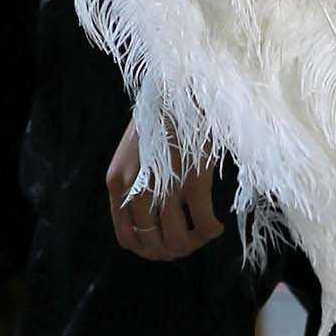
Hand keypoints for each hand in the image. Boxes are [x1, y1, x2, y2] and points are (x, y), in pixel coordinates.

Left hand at [106, 119, 226, 261]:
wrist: (180, 85)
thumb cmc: (162, 116)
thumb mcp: (136, 153)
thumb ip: (137, 184)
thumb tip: (154, 222)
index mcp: (118, 182)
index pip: (127, 237)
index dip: (148, 250)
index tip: (167, 248)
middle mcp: (135, 188)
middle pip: (153, 243)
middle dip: (174, 250)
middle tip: (191, 243)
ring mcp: (164, 185)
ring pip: (177, 239)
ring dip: (194, 243)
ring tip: (205, 233)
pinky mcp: (193, 179)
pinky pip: (203, 223)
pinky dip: (211, 230)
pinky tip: (217, 226)